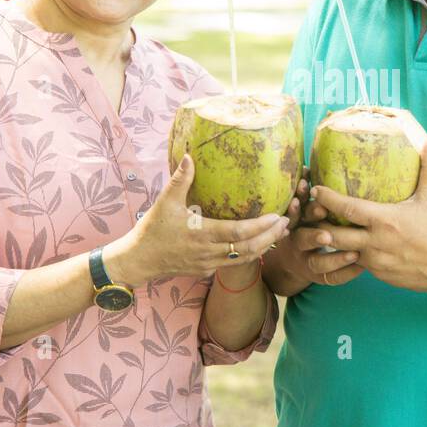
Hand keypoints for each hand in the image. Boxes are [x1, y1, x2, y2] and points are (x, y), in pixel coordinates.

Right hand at [104, 154, 289, 286]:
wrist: (139, 261)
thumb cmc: (152, 230)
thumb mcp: (165, 202)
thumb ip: (180, 179)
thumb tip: (190, 155)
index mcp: (201, 234)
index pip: (238, 233)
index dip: (260, 226)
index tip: (277, 215)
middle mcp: (208, 252)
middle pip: (248, 248)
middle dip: (270, 236)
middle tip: (287, 222)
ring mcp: (208, 264)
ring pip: (244, 259)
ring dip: (264, 246)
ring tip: (281, 233)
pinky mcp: (206, 270)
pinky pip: (234, 263)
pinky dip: (250, 254)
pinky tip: (260, 244)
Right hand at [262, 166, 362, 291]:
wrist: (293, 261)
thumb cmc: (306, 224)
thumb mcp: (301, 210)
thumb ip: (306, 194)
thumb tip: (308, 166)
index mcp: (294, 223)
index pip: (295, 214)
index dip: (299, 206)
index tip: (309, 195)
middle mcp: (297, 243)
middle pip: (302, 239)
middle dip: (314, 235)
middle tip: (328, 233)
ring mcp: (306, 262)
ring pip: (317, 263)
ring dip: (333, 257)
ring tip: (353, 253)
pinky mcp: (318, 277)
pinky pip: (331, 278)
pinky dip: (346, 273)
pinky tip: (360, 267)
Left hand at [306, 137, 426, 300]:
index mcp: (386, 221)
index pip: (347, 209)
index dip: (327, 198)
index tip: (315, 189)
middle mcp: (376, 243)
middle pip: (333, 235)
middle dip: (319, 223)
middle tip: (311, 211)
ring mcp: (376, 262)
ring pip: (341, 252)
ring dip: (330, 240)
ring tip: (320, 226)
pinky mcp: (380, 275)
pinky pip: (356, 263)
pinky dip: (347, 253)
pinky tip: (345, 243)